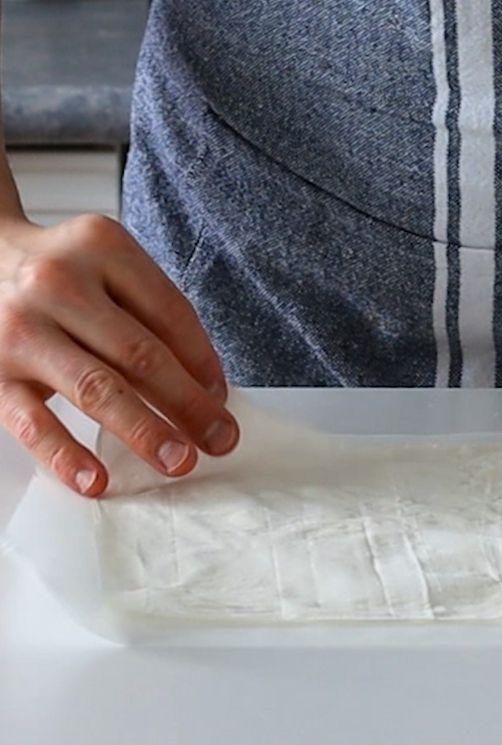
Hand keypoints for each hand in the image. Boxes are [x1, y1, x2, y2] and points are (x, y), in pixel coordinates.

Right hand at [0, 213, 237, 496]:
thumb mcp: (107, 266)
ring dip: (145, 431)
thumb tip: (205, 386)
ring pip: (97, 388)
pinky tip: (96, 481)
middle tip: (221, 440)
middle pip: (141, 354)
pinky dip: (66, 455)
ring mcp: (21, 328)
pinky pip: (32, 420)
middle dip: (189, 404)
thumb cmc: (58, 271)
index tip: (221, 399)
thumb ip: (152, 313)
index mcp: (101, 247)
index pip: (171, 314)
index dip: (204, 362)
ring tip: (180, 461)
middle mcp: (59, 283)